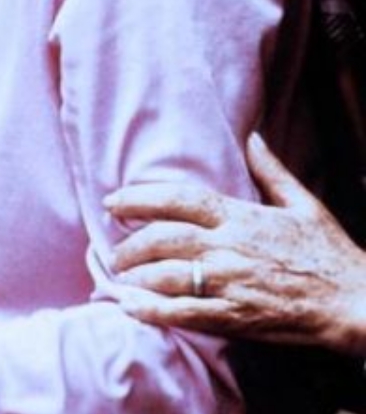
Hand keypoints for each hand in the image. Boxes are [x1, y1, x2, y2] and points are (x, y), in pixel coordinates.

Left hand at [107, 133, 365, 353]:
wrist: (358, 305)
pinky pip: (183, 313)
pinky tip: (131, 308)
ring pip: (166, 275)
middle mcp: (228, 247)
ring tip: (121, 278)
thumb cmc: (331, 256)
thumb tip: (253, 136)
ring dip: (136, 276)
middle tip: (114, 251)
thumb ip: (271, 171)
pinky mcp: (235, 317)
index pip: (177, 199)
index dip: (138, 198)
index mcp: (240, 217)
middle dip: (129, 244)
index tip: (113, 202)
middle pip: (162, 238)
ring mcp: (230, 283)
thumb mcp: (305, 206)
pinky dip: (152, 311)